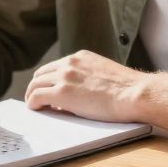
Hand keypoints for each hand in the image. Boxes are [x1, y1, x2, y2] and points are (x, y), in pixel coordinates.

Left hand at [24, 50, 147, 122]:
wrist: (134, 94)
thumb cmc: (127, 90)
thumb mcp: (104, 74)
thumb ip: (87, 77)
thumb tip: (76, 94)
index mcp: (80, 56)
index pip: (55, 66)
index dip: (49, 80)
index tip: (48, 89)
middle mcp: (69, 63)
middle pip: (41, 73)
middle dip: (37, 86)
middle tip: (37, 99)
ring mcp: (64, 77)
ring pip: (35, 85)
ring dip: (33, 96)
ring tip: (35, 106)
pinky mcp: (62, 93)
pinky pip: (36, 97)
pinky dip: (33, 104)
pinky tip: (36, 110)